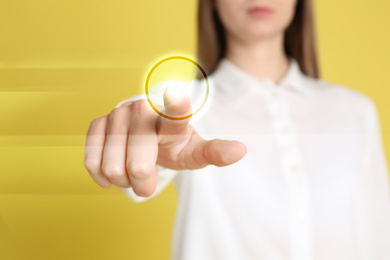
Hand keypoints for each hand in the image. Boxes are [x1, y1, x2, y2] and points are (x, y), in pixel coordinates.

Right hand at [84, 86, 246, 196]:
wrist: (147, 135)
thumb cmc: (173, 144)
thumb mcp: (194, 151)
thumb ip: (214, 152)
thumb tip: (241, 151)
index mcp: (172, 117)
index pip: (176, 111)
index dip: (176, 106)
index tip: (177, 96)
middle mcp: (143, 109)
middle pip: (139, 165)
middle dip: (143, 184)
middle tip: (146, 183)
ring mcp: (118, 114)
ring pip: (113, 167)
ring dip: (122, 181)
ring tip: (131, 173)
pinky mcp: (98, 123)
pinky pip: (92, 161)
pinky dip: (102, 175)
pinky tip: (112, 171)